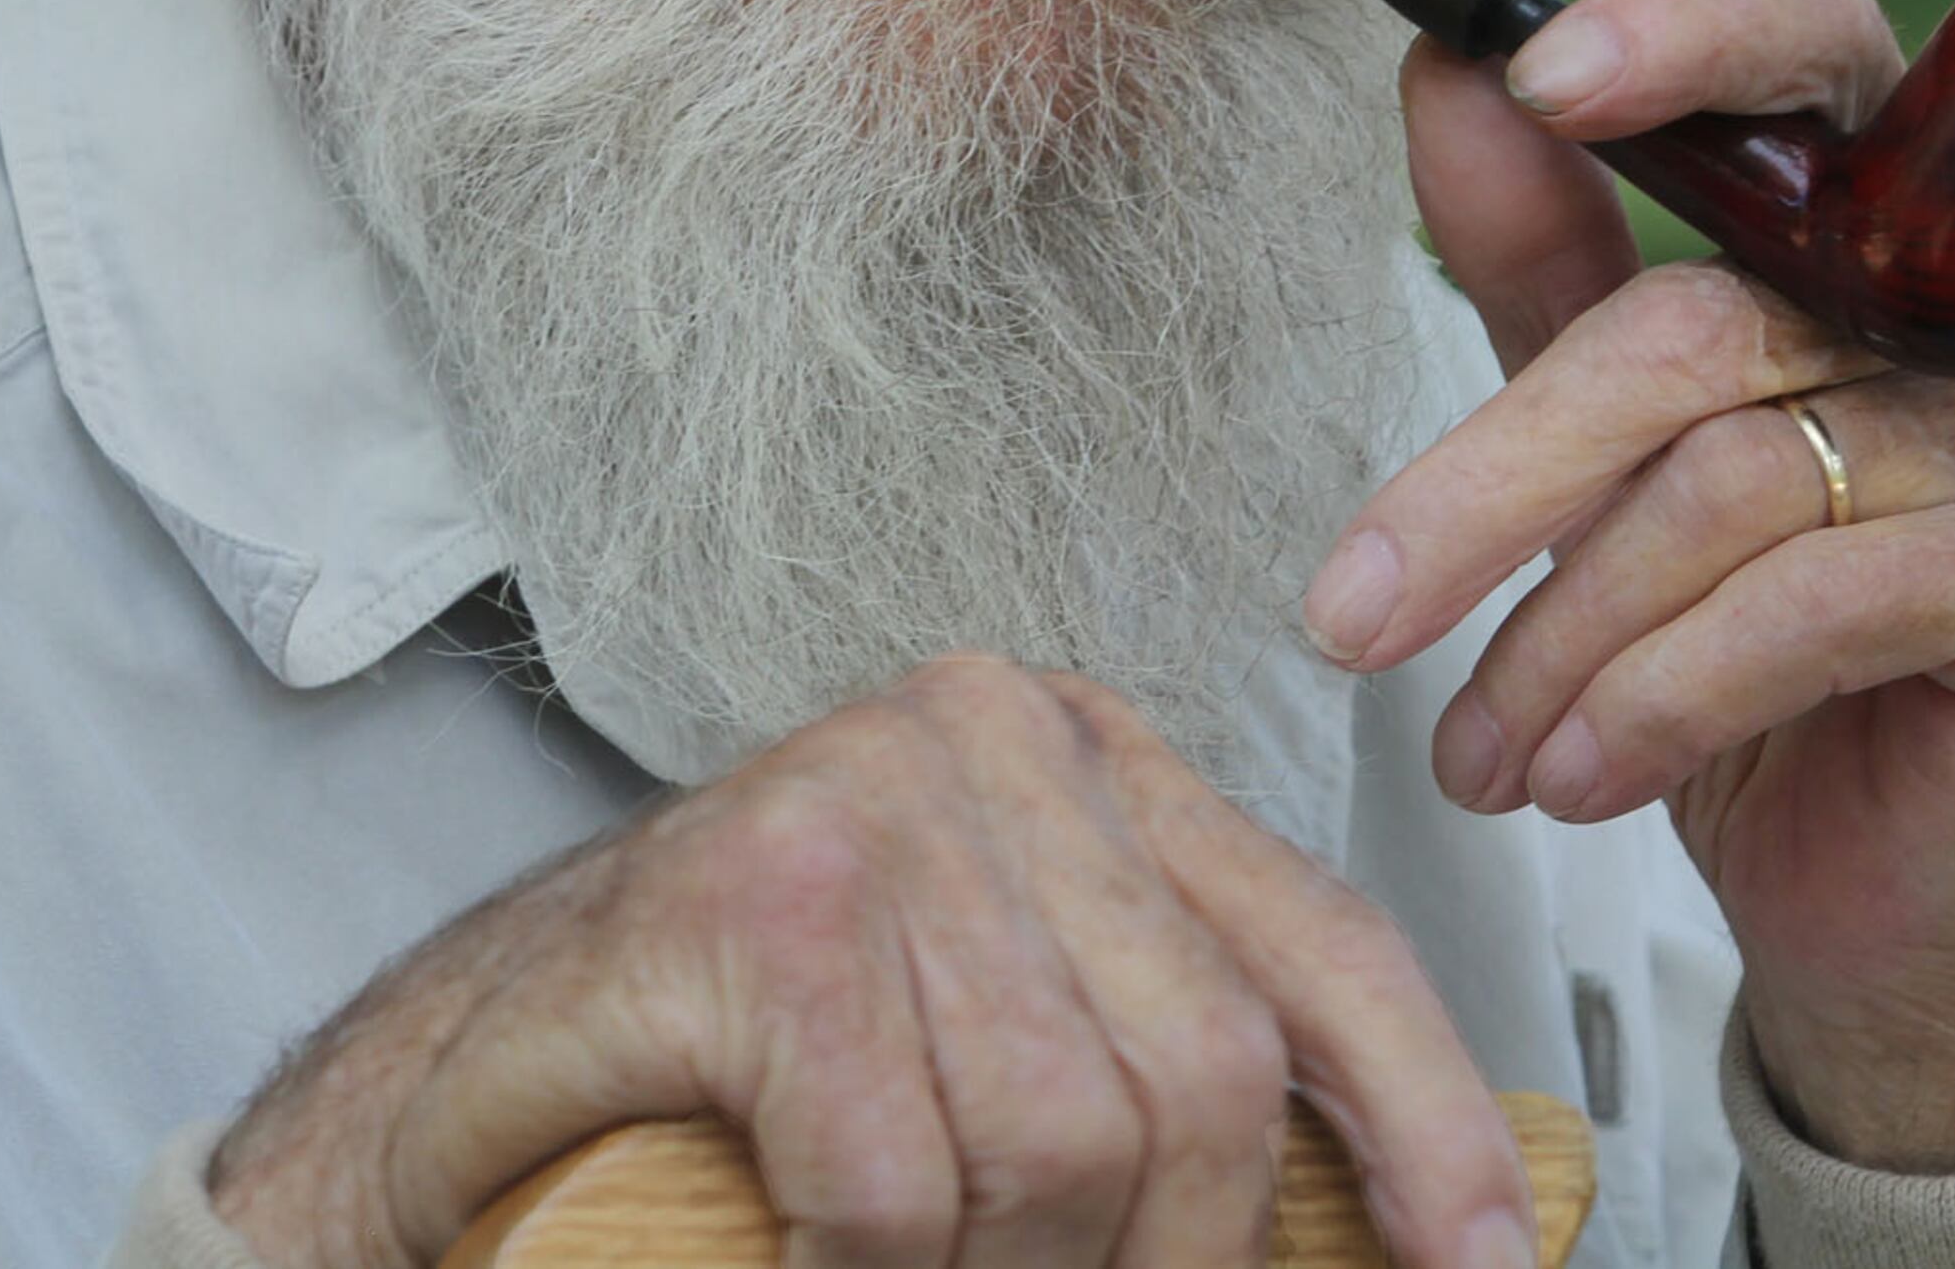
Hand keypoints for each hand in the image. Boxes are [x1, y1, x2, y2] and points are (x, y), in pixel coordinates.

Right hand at [207, 657, 1545, 1268]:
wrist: (467, 1077)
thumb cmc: (757, 1076)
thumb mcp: (1007, 1046)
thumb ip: (1166, 1077)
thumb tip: (1401, 1219)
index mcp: (1093, 760)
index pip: (1316, 941)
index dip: (1420, 1117)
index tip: (1487, 1265)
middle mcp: (999, 739)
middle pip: (1199, 1072)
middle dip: (1169, 1263)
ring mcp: (871, 800)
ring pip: (1058, 1144)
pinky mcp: (752, 900)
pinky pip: (897, 1180)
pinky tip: (812, 1257)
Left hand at [1309, 0, 1954, 1172]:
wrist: (1888, 904)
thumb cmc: (1751, 652)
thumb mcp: (1615, 444)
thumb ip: (1548, 254)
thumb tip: (1442, 75)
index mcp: (1907, 208)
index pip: (1813, 42)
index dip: (1680, 34)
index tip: (1529, 75)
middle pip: (1706, 322)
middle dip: (1500, 472)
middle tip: (1350, 605)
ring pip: (1736, 481)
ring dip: (1566, 635)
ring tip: (1482, 751)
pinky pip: (1819, 603)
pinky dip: (1665, 696)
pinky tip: (1582, 777)